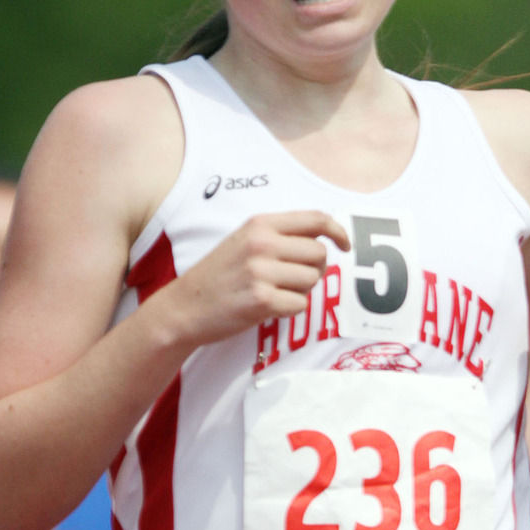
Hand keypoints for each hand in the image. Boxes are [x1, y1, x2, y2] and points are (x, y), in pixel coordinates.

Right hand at [159, 211, 350, 347]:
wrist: (184, 306)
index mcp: (260, 224)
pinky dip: (289, 310)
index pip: (315, 219)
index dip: (338, 231)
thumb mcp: (244, 241)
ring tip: (274, 293)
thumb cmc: (218, 276)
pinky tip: (268, 307)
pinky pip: (300, 305)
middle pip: (319, 254)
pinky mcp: (261, 301)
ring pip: (312, 281)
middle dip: (313, 270)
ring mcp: (261, 272)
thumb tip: (324, 242)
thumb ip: (279, 236)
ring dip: (300, 291)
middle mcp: (262, 244)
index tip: (345, 245)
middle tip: (290, 280)